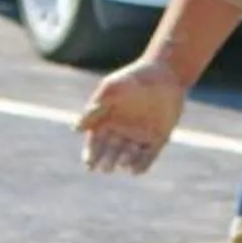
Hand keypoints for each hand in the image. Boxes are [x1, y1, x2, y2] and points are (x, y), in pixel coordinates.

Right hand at [77, 56, 186, 175]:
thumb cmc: (133, 79)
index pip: (95, 143)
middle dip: (107, 162)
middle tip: (106, 167)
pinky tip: (135, 170)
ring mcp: (140, 137)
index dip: (91, 155)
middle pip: (110, 153)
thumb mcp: (112, 90)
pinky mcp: (158, 140)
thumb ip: (95, 108)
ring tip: (122, 162)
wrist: (165, 73)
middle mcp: (122, 132)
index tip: (90, 164)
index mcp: (107, 121)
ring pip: (129, 156)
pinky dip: (141, 164)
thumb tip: (76, 128)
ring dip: (124, 162)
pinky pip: (148, 157)